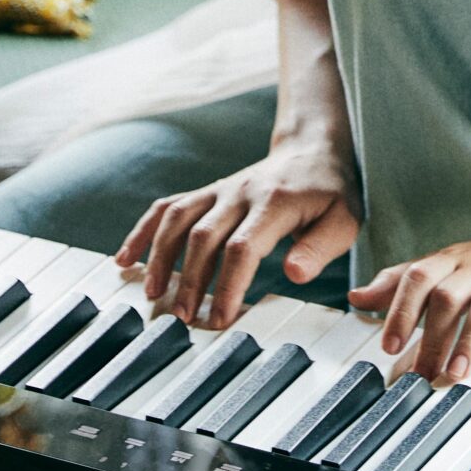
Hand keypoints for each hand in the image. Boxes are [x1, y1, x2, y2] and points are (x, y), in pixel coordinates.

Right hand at [116, 139, 358, 329]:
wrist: (313, 151)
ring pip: (178, 218)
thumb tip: (295, 274)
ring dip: (160, 256)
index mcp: (275, 202)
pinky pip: (168, 207)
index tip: (219, 319)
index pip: (242, 246)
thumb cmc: (330, 193)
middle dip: (190, 280)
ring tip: (153, 294)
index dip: (226, 285)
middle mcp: (241, 192)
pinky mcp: (207, 192)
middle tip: (183, 319)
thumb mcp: (344, 220)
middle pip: (203, 236)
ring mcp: (220, 189)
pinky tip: (126, 258)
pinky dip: (143, 231)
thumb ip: (321, 248)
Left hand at [348, 220, 470, 385]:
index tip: (388, 345)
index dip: (400, 309)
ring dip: (470, 340)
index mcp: (452, 260)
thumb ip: (402, 282)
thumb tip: (357, 296)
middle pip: (448, 294)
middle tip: (421, 375)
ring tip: (458, 373)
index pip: (418, 278)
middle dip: (431, 336)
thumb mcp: (446, 265)